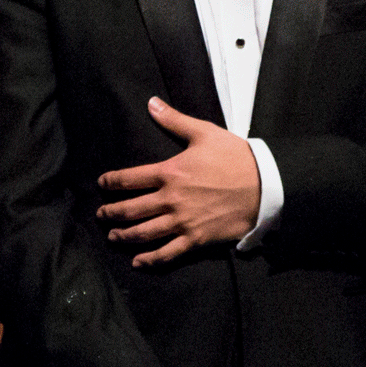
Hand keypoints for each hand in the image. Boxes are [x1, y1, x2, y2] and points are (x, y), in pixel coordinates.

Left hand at [97, 97, 260, 265]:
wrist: (264, 185)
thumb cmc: (235, 157)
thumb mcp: (204, 133)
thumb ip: (174, 121)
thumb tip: (151, 103)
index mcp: (169, 172)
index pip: (129, 179)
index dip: (111, 182)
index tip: (102, 185)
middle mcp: (170, 199)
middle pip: (131, 209)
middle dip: (111, 213)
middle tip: (101, 215)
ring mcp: (182, 222)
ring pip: (144, 233)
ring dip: (124, 236)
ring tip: (113, 237)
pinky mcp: (196, 239)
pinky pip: (167, 253)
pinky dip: (150, 259)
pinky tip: (138, 262)